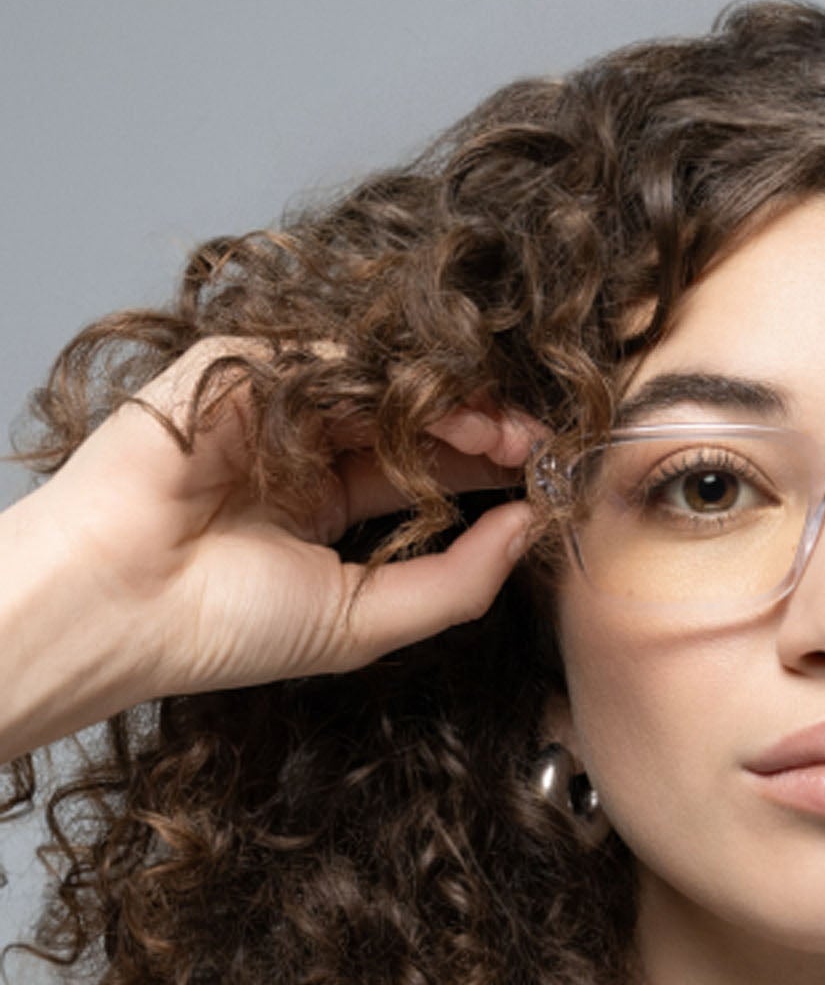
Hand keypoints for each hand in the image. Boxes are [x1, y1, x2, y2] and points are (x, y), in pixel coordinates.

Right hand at [6, 337, 545, 713]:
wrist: (119, 609)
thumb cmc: (224, 627)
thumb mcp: (369, 618)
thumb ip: (459, 580)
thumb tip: (531, 528)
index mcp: (331, 502)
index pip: (429, 465)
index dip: (490, 464)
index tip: (545, 473)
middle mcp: (307, 450)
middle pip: (415, 418)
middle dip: (482, 428)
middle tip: (533, 445)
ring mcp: (273, 408)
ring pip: (382, 383)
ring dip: (448, 403)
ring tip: (498, 433)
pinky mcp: (234, 373)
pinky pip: (322, 357)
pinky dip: (383, 377)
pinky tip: (431, 409)